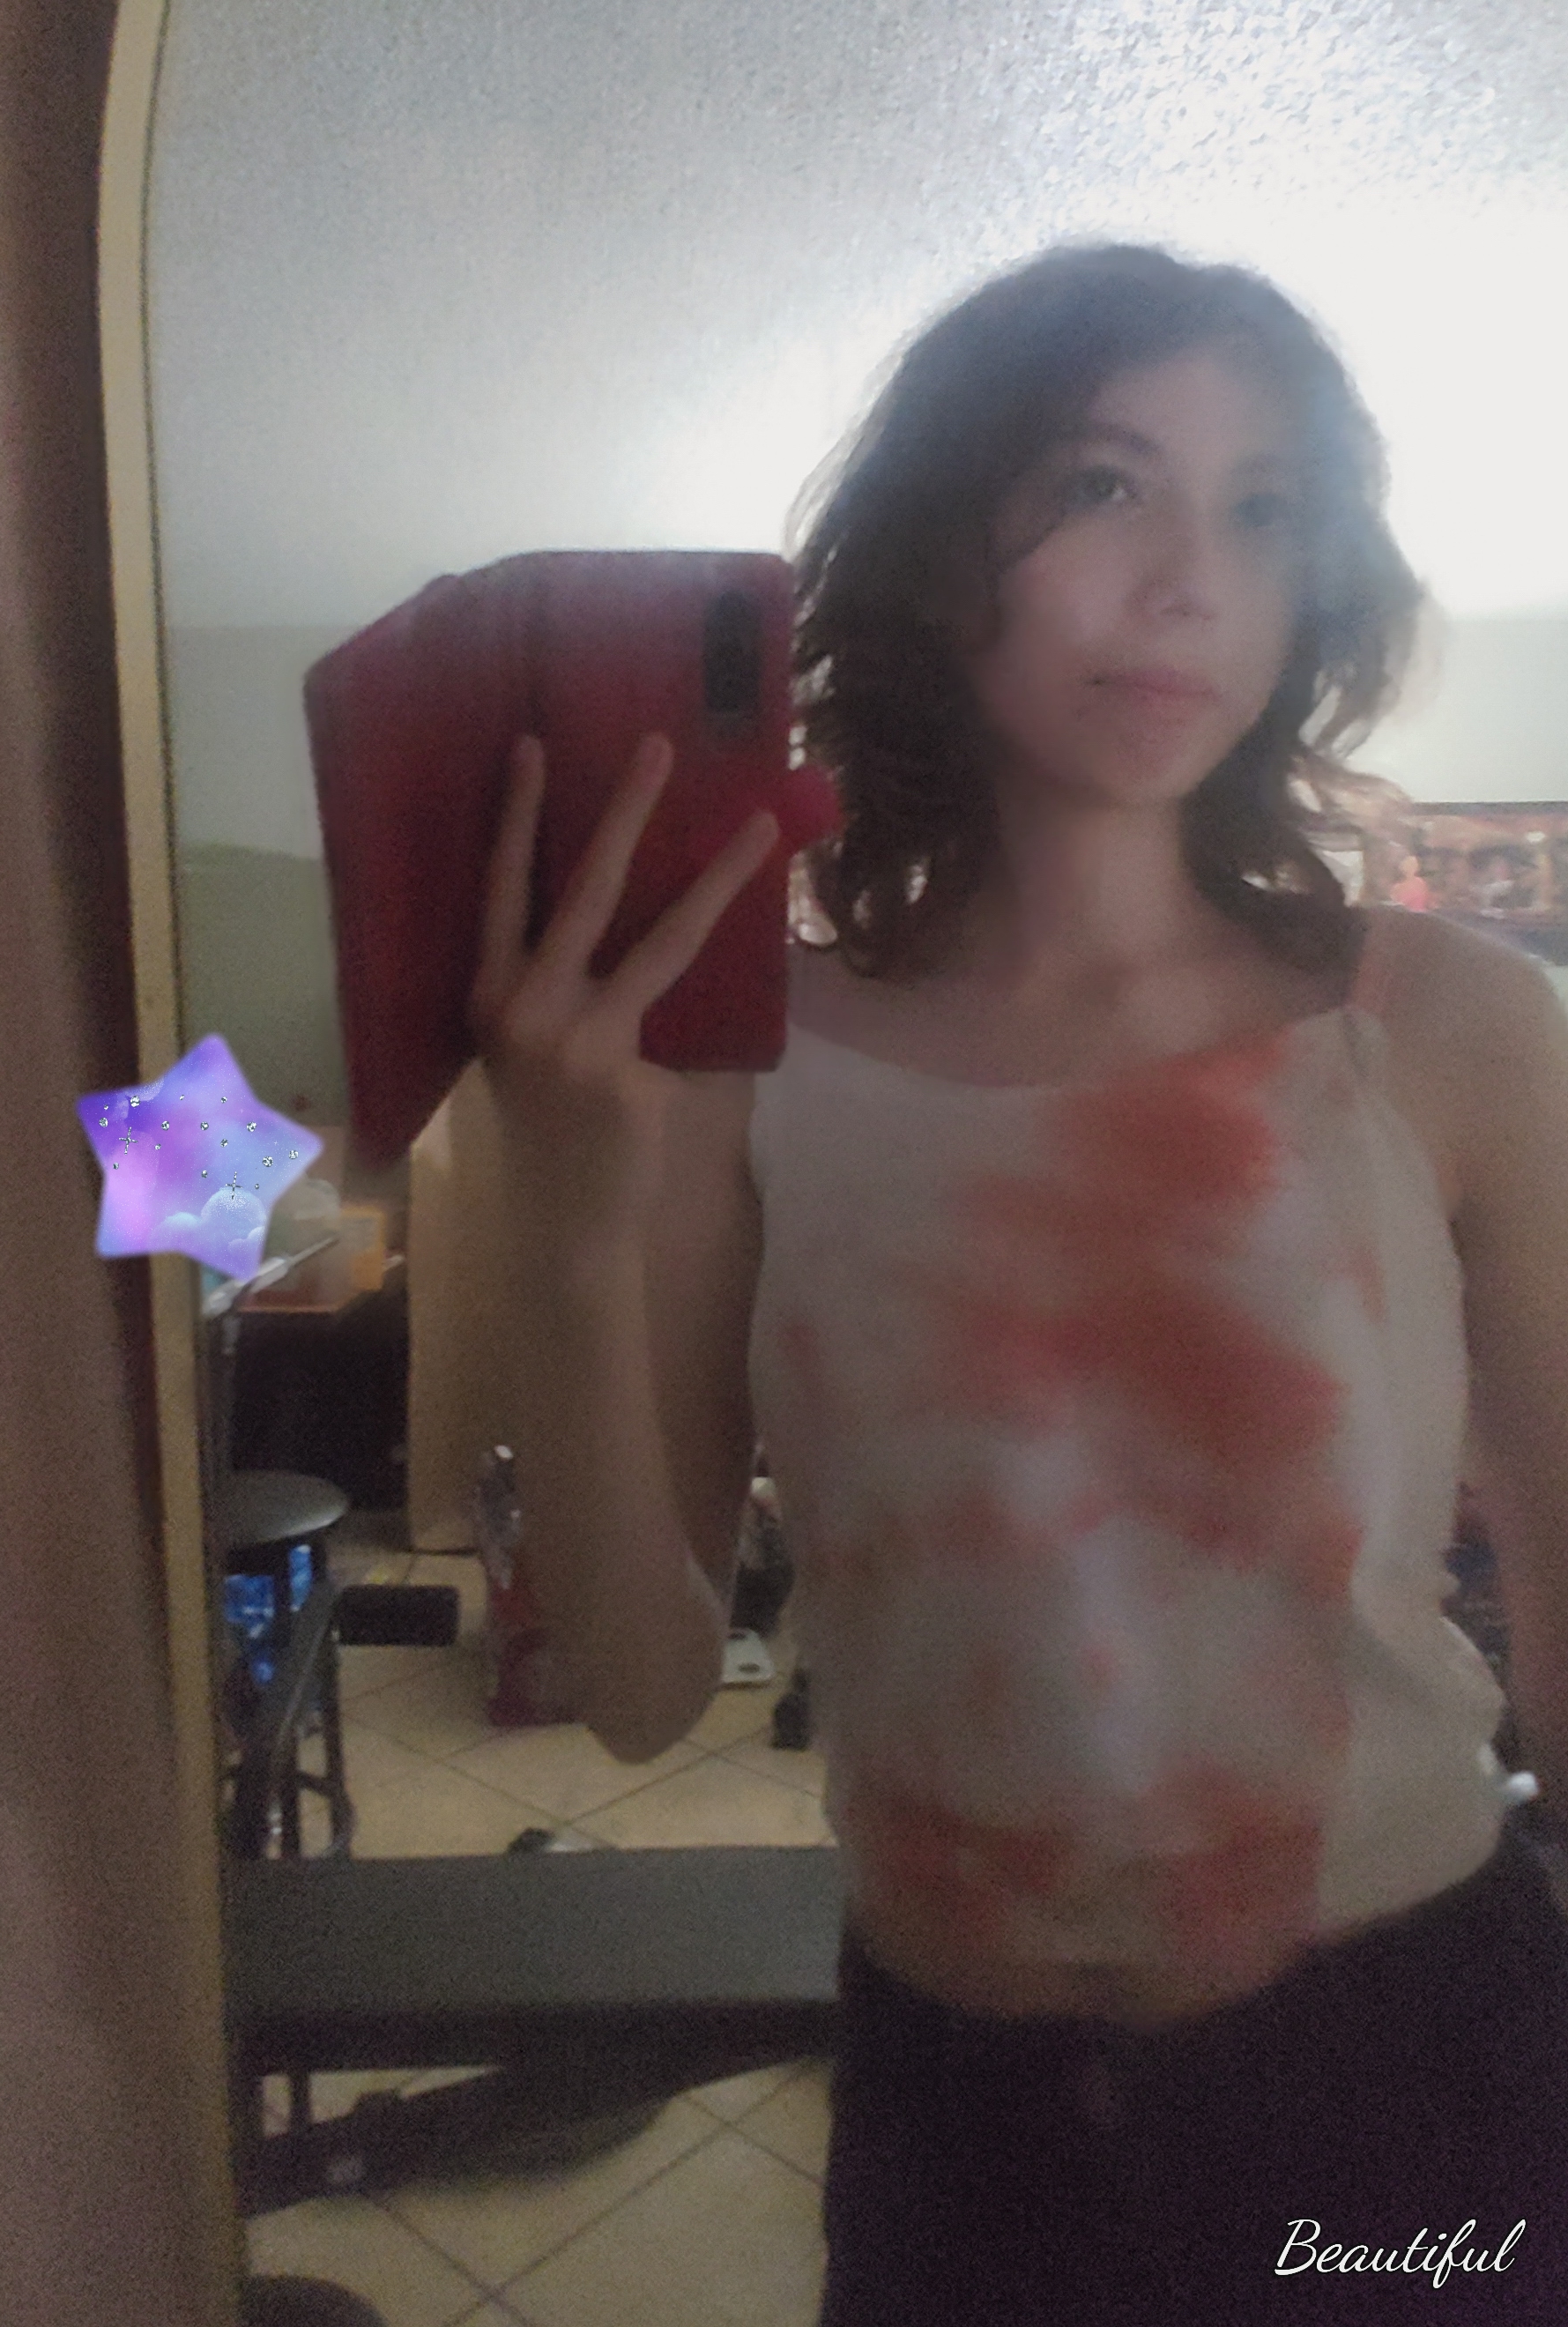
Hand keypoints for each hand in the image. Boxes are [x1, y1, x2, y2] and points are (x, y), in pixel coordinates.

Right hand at [467, 730, 779, 1239]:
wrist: (562, 1223)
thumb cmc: (556, 1131)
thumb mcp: (538, 1049)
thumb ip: (575, 988)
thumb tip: (650, 916)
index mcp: (491, 993)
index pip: (504, 887)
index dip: (519, 817)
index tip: (533, 746)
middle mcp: (521, 1006)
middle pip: (584, 888)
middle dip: (624, 811)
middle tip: (657, 745)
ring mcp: (574, 1038)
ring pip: (662, 940)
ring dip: (716, 877)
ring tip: (759, 827)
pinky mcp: (624, 1071)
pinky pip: (696, 1017)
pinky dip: (730, 1004)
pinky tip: (765, 963)